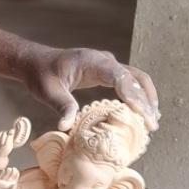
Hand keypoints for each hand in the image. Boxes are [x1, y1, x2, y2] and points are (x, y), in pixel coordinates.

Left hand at [19, 46, 158, 131]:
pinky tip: (143, 112)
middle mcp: (104, 60)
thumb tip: (65, 127)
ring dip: (147, 98)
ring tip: (153, 121)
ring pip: (136, 79)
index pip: (119, 76)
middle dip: (145, 101)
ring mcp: (108, 65)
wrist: (35, 62)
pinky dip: (139, 96)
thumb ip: (61, 106)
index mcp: (92, 61)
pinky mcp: (108, 72)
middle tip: (152, 125)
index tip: (141, 113)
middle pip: (134, 79)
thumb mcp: (47, 91)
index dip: (132, 95)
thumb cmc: (40, 75)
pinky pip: (129, 82)